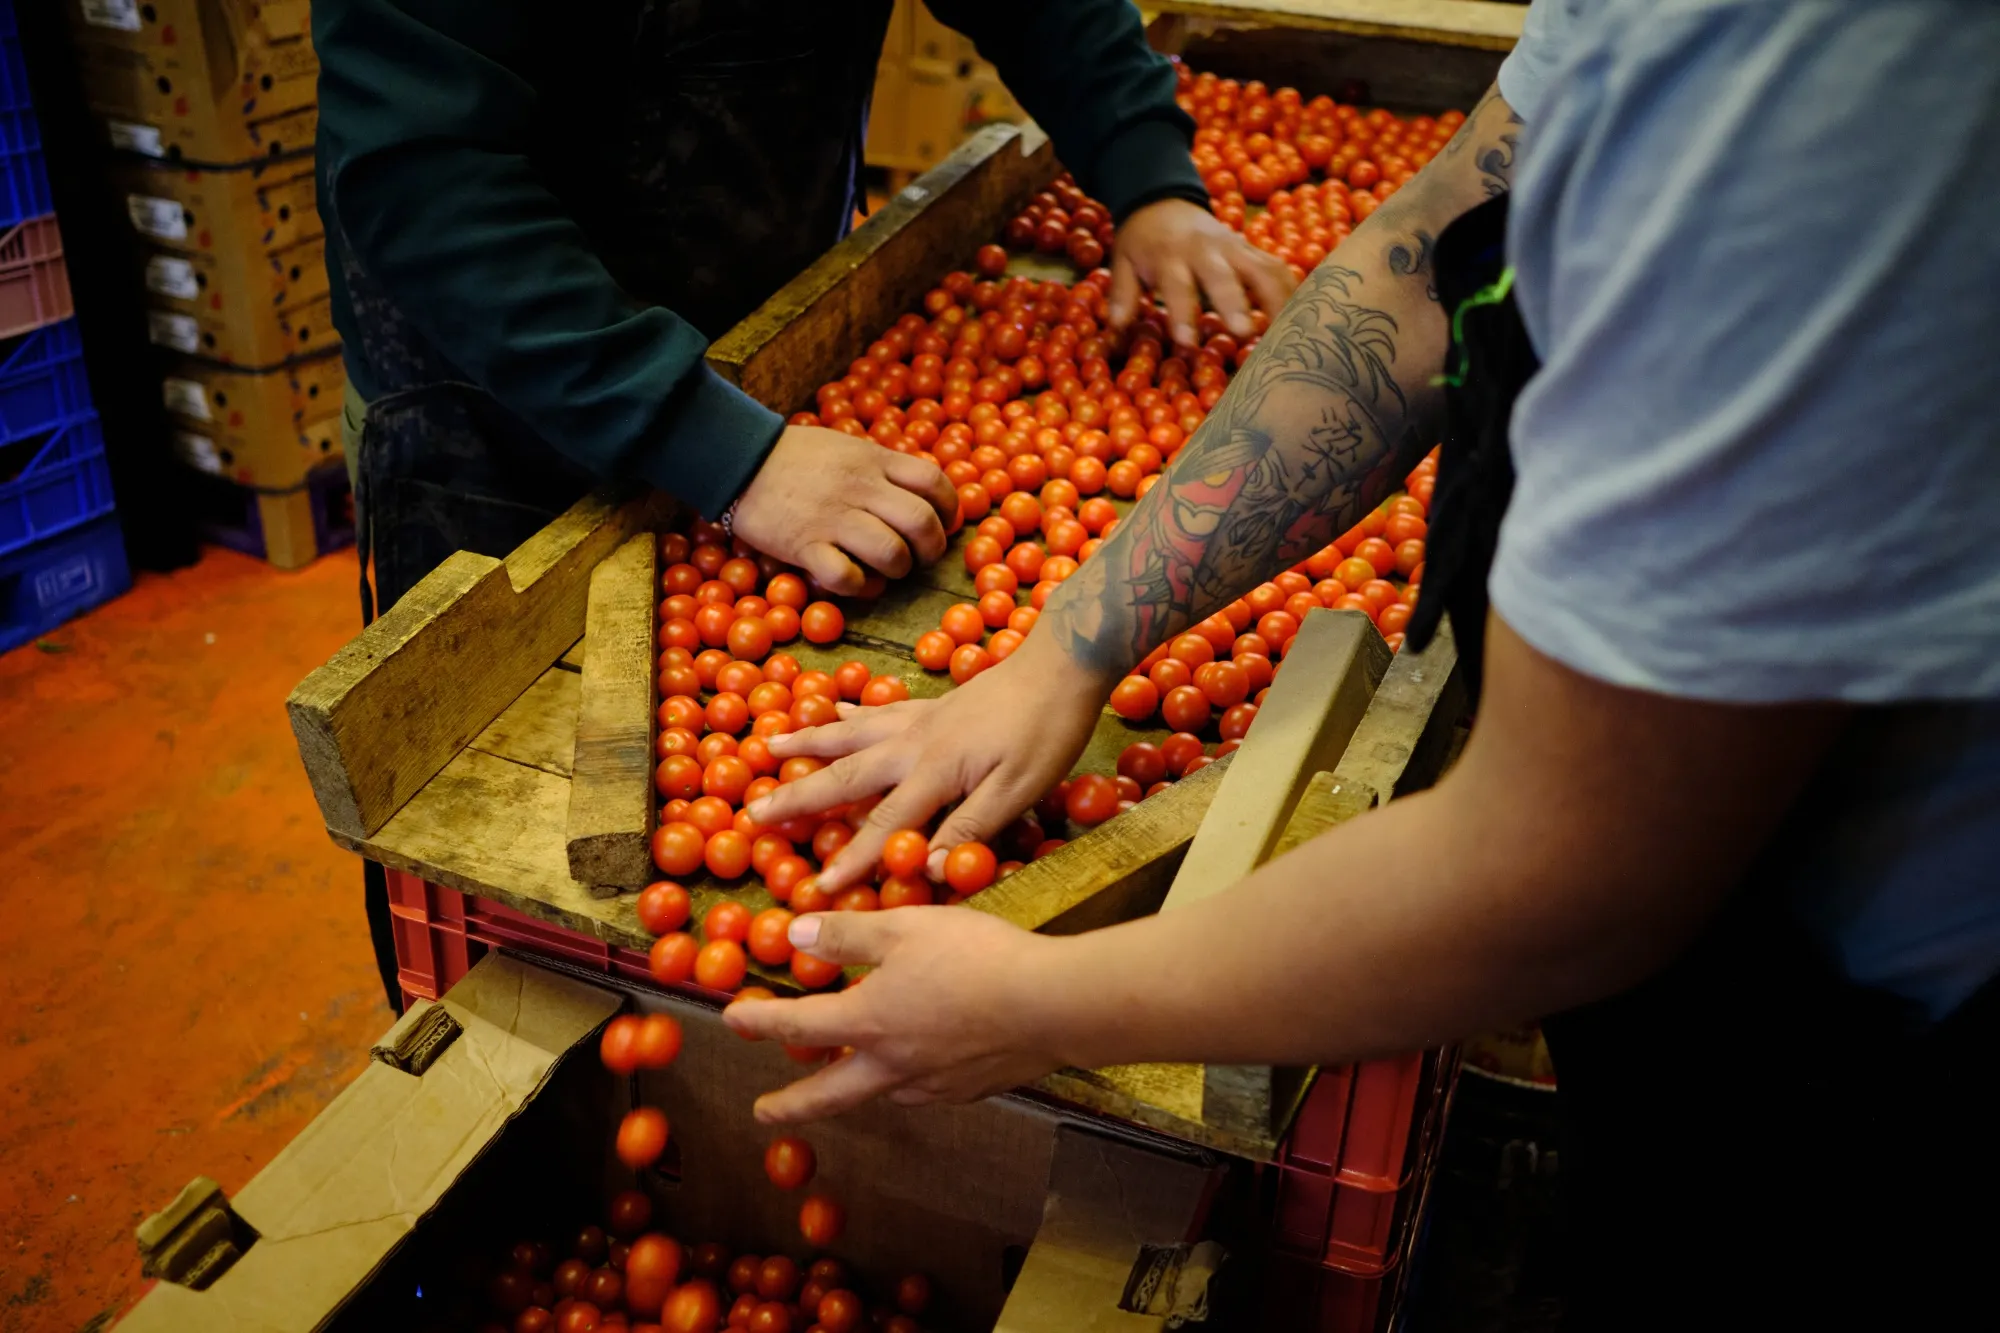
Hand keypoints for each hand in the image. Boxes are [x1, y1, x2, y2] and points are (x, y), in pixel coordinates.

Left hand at [724, 907, 1066, 1122]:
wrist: (1052, 1004)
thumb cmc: (976, 957)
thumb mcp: (905, 928)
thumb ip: (848, 936)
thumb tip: (796, 935)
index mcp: (869, 1021)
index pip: (799, 1026)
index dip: (760, 1022)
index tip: (731, 1021)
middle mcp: (893, 1063)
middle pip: (828, 1094)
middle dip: (790, 1104)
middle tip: (764, 1113)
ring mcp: (933, 1084)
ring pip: (880, 1092)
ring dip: (854, 1088)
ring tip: (848, 1077)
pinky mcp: (970, 1090)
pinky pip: (925, 1089)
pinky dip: (908, 1080)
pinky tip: (920, 1065)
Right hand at [731, 426, 956, 595]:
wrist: (737, 459)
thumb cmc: (795, 456)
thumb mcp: (847, 447)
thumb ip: (881, 467)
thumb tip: (918, 493)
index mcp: (874, 460)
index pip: (933, 481)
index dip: (949, 508)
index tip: (944, 523)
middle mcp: (860, 488)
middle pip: (921, 522)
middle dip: (932, 549)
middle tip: (921, 557)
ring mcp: (832, 518)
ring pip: (891, 553)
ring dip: (898, 570)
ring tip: (888, 571)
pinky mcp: (804, 546)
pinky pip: (847, 577)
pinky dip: (860, 587)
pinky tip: (857, 582)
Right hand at [746, 633, 1106, 890]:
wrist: (1062, 663)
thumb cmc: (1047, 731)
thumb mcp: (1021, 789)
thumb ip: (971, 827)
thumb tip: (924, 866)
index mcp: (935, 770)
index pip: (885, 825)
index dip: (852, 860)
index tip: (816, 888)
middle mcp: (914, 743)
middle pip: (846, 775)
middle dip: (799, 797)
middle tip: (753, 811)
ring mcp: (920, 718)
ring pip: (850, 733)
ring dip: (807, 744)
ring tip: (767, 748)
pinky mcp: (932, 703)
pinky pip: (876, 711)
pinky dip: (846, 713)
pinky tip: (831, 710)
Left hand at [1110, 197, 1296, 346]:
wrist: (1164, 199)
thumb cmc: (1143, 241)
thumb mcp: (1123, 262)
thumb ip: (1122, 295)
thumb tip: (1115, 330)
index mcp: (1171, 255)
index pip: (1177, 284)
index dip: (1182, 313)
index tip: (1188, 344)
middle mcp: (1207, 249)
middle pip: (1226, 276)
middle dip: (1236, 304)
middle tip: (1245, 334)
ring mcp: (1235, 247)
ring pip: (1264, 270)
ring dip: (1278, 302)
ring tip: (1290, 335)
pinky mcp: (1253, 250)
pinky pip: (1278, 268)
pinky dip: (1294, 293)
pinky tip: (1307, 321)